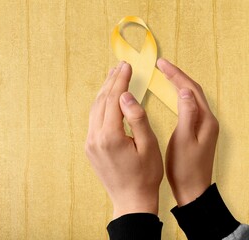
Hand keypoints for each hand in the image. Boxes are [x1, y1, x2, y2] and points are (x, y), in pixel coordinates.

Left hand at [85, 61, 162, 218]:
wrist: (131, 200)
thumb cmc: (145, 175)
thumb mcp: (148, 145)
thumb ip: (136, 117)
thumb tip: (125, 95)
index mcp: (110, 136)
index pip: (114, 99)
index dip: (121, 80)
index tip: (127, 66)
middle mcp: (95, 137)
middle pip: (102, 101)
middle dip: (111, 81)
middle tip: (120, 66)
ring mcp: (90, 143)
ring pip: (95, 109)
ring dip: (104, 91)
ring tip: (113, 76)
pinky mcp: (90, 147)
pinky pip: (93, 120)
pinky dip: (100, 105)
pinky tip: (107, 98)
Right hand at [157, 58, 218, 206]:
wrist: (192, 189)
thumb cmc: (186, 168)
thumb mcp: (184, 140)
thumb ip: (187, 114)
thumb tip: (185, 91)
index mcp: (205, 121)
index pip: (191, 89)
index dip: (175, 75)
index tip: (161, 64)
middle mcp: (207, 120)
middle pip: (193, 90)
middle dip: (177, 75)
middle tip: (161, 65)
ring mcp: (203, 125)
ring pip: (191, 97)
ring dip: (178, 84)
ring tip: (164, 75)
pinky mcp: (197, 130)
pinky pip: (189, 106)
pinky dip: (179, 96)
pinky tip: (171, 95)